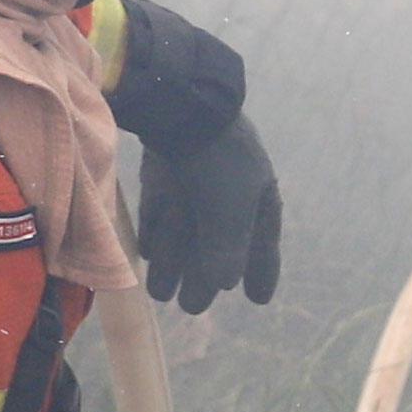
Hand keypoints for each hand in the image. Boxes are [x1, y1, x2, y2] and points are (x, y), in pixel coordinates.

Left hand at [108, 0, 280, 311]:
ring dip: (175, 262)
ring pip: (187, 229)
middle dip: (206, 275)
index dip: (262, 270)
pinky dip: (158, 232)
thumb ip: (228, 249)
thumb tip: (225, 283)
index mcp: (257, 193)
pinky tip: (148, 253)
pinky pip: (163, 208)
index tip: (259, 300)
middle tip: (194, 307)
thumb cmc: (216, 160)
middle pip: (219, 240)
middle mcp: (228, 187)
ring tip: (161, 293)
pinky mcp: (164, 167)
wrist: (178, 104)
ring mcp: (195, 176)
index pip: (264, 241)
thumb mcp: (229, 212)